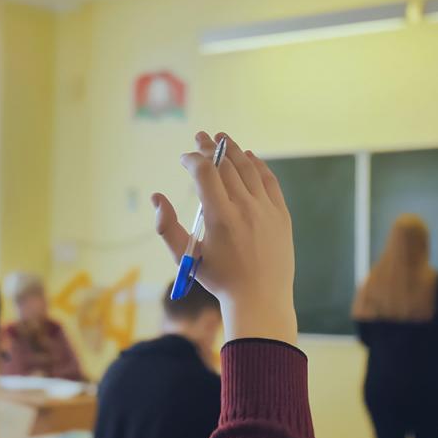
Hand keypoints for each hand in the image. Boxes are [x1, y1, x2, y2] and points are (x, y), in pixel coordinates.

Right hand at [152, 132, 297, 344]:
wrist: (260, 299)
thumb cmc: (219, 279)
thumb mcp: (186, 257)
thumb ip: (167, 227)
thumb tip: (157, 197)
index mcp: (220, 217)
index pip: (205, 172)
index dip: (192, 159)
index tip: (183, 159)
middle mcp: (245, 208)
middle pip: (226, 165)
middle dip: (209, 148)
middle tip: (200, 138)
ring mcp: (266, 209)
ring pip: (248, 168)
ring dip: (233, 150)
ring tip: (222, 139)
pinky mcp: (281, 214)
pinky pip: (269, 181)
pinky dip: (258, 165)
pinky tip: (249, 157)